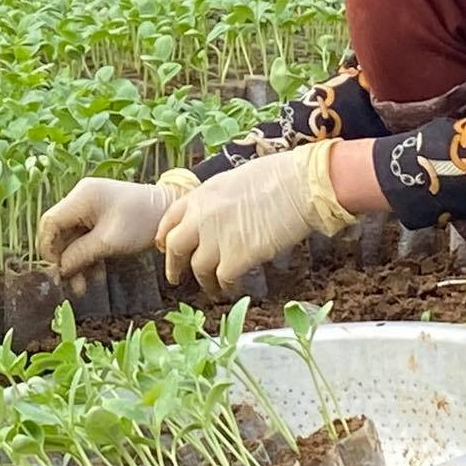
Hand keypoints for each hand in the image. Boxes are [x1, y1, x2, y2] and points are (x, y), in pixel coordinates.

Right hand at [38, 172, 198, 278]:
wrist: (170, 211)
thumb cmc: (141, 222)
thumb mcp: (109, 242)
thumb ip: (80, 254)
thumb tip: (59, 270)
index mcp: (80, 197)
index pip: (49, 222)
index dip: (48, 249)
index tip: (56, 271)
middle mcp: (81, 198)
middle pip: (59, 232)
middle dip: (64, 259)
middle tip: (71, 285)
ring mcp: (90, 206)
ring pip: (72, 238)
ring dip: (76, 262)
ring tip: (83, 287)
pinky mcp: (99, 216)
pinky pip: (85, 237)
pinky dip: (88, 256)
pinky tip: (95, 275)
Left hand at [155, 141, 355, 296]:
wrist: (299, 185)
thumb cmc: (277, 176)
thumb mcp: (235, 179)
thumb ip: (218, 200)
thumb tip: (219, 214)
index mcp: (202, 194)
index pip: (170, 218)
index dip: (166, 236)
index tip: (166, 246)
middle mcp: (202, 216)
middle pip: (175, 247)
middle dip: (174, 265)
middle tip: (177, 278)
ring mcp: (217, 238)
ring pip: (198, 269)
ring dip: (205, 282)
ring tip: (213, 290)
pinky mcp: (237, 257)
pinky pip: (224, 279)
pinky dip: (227, 287)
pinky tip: (234, 289)